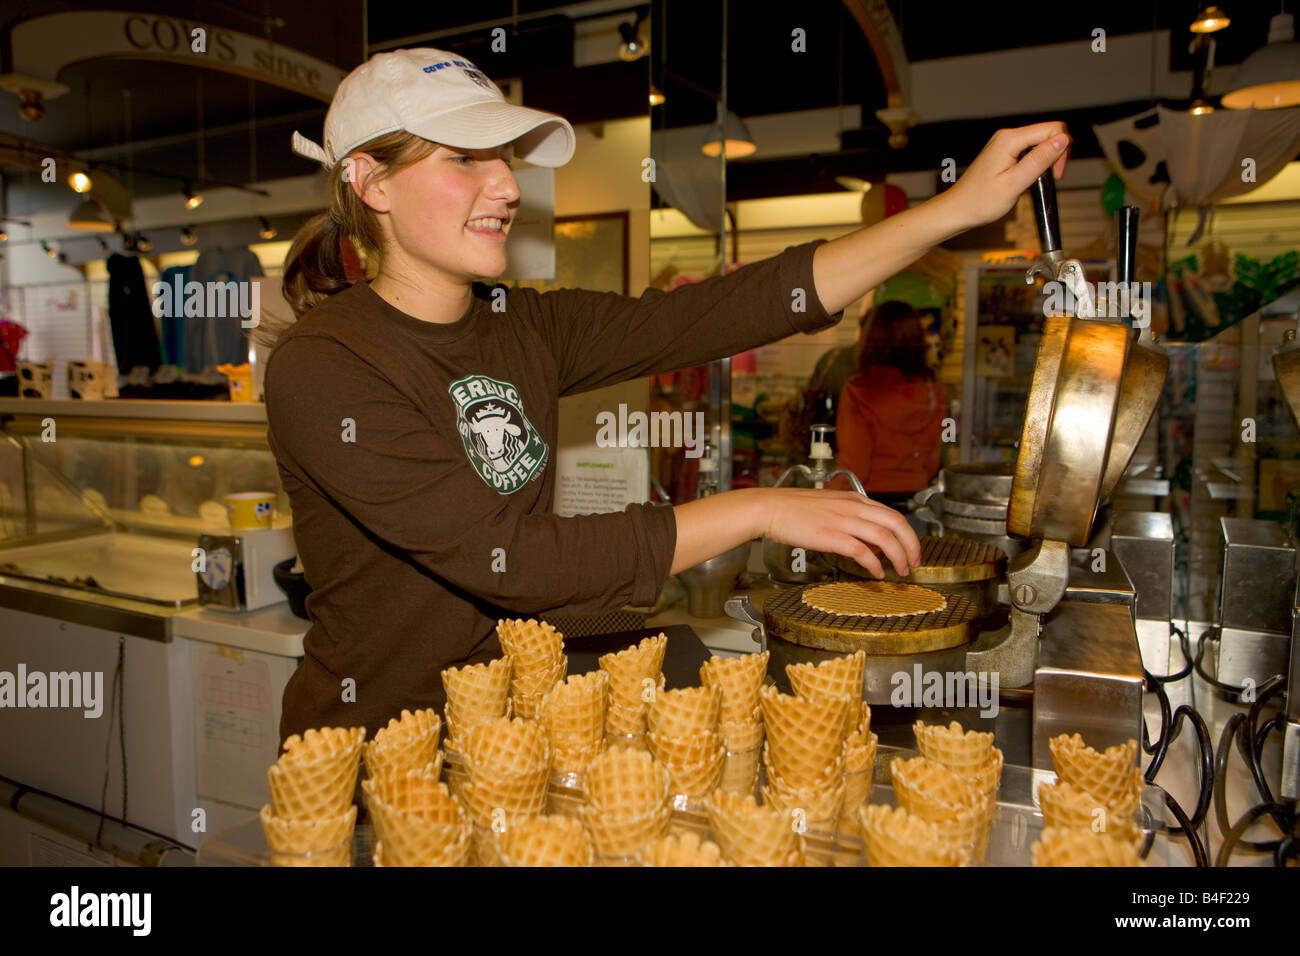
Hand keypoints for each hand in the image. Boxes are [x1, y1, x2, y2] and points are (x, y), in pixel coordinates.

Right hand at [759, 487, 920, 578]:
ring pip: (884, 537)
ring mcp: (842, 521)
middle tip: (914, 563)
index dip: (908, 534)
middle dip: (911, 545)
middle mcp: (853, 507)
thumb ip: (853, 519)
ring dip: (898, 556)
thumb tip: (871, 540)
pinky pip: (862, 551)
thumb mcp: (830, 507)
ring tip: (900, 571)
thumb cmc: (794, 510)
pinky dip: (874, 564)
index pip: (893, 514)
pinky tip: (876, 574)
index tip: (911, 550)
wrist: (770, 508)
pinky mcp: (831, 536)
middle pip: (896, 523)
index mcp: (855, 499)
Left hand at [943, 122, 1070, 231]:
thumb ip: (1039, 160)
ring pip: (1041, 143)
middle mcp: (1007, 136)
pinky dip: (1036, 164)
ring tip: (1035, 182)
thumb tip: (1063, 140)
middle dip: (1056, 155)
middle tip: (1049, 179)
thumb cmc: (980, 202)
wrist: (958, 210)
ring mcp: (1005, 144)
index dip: (1062, 150)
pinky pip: (1031, 151)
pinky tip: (1028, 179)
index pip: (1053, 129)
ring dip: (1046, 161)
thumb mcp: (1015, 183)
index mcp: (1009, 140)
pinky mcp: (1005, 153)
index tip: (1055, 173)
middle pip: (1049, 133)